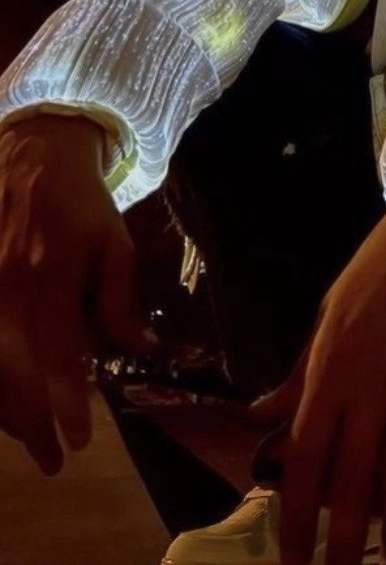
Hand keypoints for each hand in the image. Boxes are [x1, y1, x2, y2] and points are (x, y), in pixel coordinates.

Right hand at [0, 114, 157, 473]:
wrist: (32, 157)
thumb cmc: (82, 205)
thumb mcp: (115, 245)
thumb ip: (120, 301)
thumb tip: (142, 350)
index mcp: (51, 275)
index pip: (58, 353)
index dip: (66, 400)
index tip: (77, 440)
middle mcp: (7, 286)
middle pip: (12, 371)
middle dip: (31, 421)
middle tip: (53, 458)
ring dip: (5, 408)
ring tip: (29, 439)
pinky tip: (6, 401)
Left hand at [251, 166, 385, 564]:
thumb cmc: (383, 266)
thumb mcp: (328, 312)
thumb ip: (299, 371)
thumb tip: (257, 417)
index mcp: (331, 365)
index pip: (305, 457)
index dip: (297, 516)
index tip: (293, 559)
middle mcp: (371, 384)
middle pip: (353, 480)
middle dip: (345, 540)